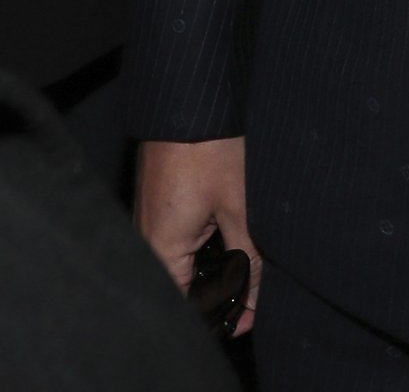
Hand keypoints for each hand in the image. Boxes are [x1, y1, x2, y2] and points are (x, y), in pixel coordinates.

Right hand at [135, 135, 260, 335]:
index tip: (249, 317)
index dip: (219, 317)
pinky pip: (180, 237)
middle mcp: (148, 238)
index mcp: (162, 249)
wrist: (190, 96)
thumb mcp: (240, 207)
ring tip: (250, 262)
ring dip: (216, 266)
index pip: (185, 307)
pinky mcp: (161, 198)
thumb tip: (256, 300)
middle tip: (256, 291)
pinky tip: (232, 235)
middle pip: (182, 286)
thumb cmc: (210, 147)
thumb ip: (249, 258)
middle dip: (221, 292)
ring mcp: (152, 216)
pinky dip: (206, 244)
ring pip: (184, 260)